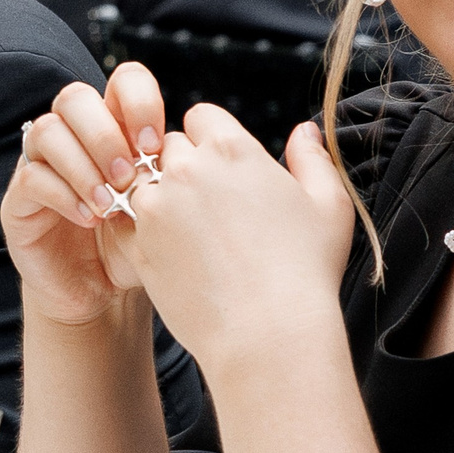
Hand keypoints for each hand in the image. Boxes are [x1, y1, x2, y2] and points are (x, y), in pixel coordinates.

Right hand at [2, 65, 167, 324]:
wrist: (100, 296)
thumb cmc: (133, 248)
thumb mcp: (159, 210)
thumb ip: (167, 178)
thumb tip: (177, 154)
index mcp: (113, 128)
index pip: (121, 81)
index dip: (138, 101)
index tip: (155, 145)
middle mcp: (71, 138)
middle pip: (74, 97)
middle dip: (105, 134)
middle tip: (128, 176)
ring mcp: (39, 166)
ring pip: (47, 130)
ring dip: (83, 165)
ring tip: (109, 203)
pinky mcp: (18, 201)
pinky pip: (31, 177)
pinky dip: (65, 195)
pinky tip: (90, 219)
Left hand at [109, 108, 356, 369]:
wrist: (267, 335)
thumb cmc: (306, 272)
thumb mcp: (327, 207)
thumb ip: (312, 159)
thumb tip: (304, 131)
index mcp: (231, 148)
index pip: (201, 117)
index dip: (210, 141)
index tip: (224, 171)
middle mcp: (185, 169)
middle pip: (168, 148)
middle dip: (183, 167)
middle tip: (208, 206)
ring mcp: (155, 207)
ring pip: (142, 184)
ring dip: (159, 199)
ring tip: (189, 234)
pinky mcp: (136, 244)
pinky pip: (126, 223)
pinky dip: (142, 232)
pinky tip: (172, 254)